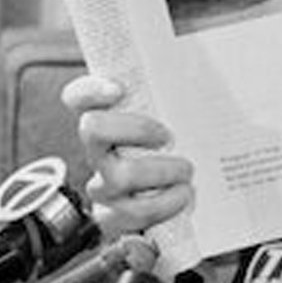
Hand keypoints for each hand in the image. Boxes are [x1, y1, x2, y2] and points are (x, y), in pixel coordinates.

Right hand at [61, 75, 194, 236]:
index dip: (90, 90)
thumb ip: (176, 98)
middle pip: (93, 129)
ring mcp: (103, 185)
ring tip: (187, 172)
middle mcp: (98, 151)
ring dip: (161, 172)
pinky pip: (131, 214)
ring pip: (119, 176)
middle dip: (137, 128)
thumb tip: (203, 65)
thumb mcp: (177, 121)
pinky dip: (164, 205)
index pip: (79, 97)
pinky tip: (183, 196)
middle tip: (168, 136)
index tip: (118, 89)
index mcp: (109, 121)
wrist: (181, 203)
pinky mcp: (113, 217)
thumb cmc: (179, 152)